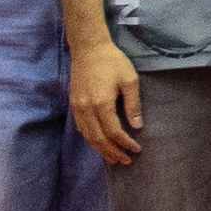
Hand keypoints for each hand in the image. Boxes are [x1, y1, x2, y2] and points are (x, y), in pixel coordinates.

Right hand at [68, 35, 146, 165]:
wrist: (88, 48)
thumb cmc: (112, 61)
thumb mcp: (129, 80)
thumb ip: (133, 104)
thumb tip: (137, 126)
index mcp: (102, 104)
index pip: (114, 132)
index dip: (125, 143)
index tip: (136, 150)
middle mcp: (86, 109)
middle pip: (99, 139)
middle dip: (113, 152)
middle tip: (126, 161)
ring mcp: (77, 107)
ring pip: (88, 136)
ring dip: (100, 149)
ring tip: (113, 158)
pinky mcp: (74, 104)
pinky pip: (81, 128)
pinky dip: (90, 139)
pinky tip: (98, 143)